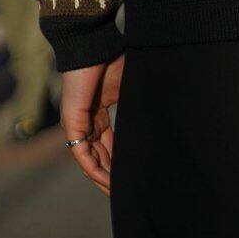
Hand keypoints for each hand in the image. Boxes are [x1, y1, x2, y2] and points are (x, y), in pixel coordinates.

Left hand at [60, 52, 124, 196]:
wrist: (93, 45)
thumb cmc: (112, 59)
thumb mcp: (129, 87)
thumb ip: (137, 104)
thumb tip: (166, 110)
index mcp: (99, 111)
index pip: (108, 142)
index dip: (119, 159)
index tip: (133, 172)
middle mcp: (87, 121)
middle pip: (99, 155)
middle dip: (112, 174)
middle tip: (126, 191)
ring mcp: (78, 123)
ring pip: (89, 159)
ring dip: (103, 178)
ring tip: (117, 193)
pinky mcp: (73, 123)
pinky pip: (82, 154)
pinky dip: (94, 169)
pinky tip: (107, 181)